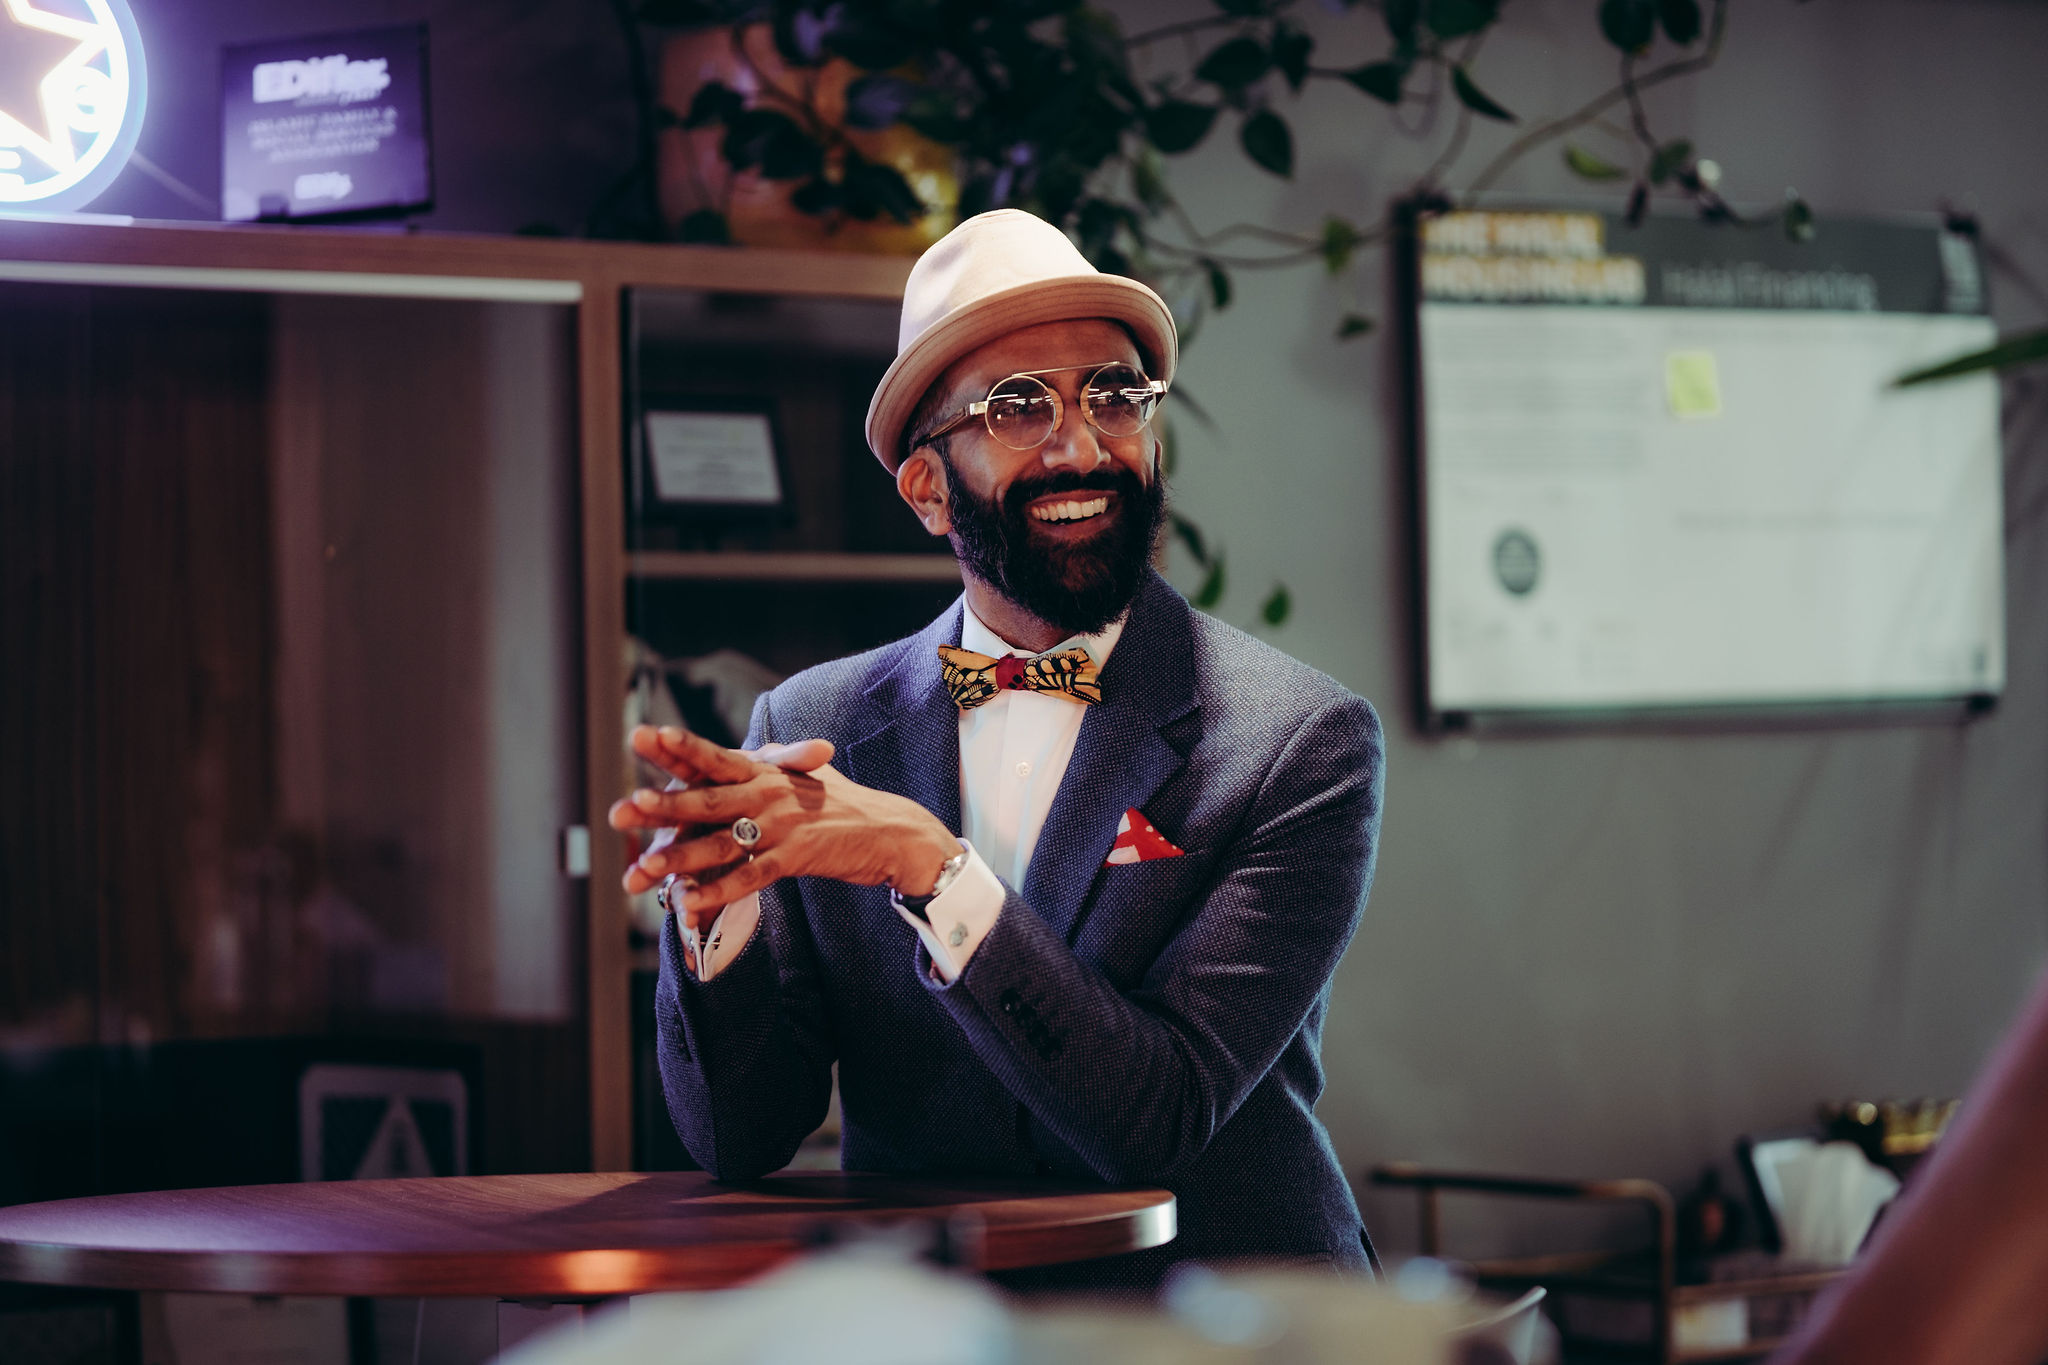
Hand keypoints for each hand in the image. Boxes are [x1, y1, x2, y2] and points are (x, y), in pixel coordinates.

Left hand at [610, 745, 958, 928]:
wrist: (891, 831)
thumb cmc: (842, 803)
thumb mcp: (804, 773)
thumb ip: (773, 761)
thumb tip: (749, 750)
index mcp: (764, 769)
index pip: (713, 756)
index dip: (678, 747)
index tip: (643, 735)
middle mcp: (768, 793)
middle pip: (706, 800)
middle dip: (663, 807)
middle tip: (624, 810)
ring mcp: (781, 826)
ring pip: (720, 844)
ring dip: (681, 857)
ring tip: (643, 867)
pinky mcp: (795, 857)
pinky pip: (749, 877)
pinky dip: (719, 892)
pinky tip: (689, 904)